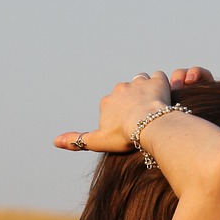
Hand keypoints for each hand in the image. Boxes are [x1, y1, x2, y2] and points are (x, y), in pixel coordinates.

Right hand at [54, 67, 216, 153]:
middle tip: (144, 120)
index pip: (112, 106)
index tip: (129, 128)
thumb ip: (77, 141)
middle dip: (133, 103)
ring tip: (155, 108)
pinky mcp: (157, 81)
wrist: (147, 126)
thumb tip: (53, 141)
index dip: (121, 117)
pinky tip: (165, 99)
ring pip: (142, 83)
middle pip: (126, 94)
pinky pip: (160, 78)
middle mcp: (120, 88)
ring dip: (147, 92)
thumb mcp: (97, 141)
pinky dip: (163, 86)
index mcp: (106, 102)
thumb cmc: (123, 136)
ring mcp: (139, 83)